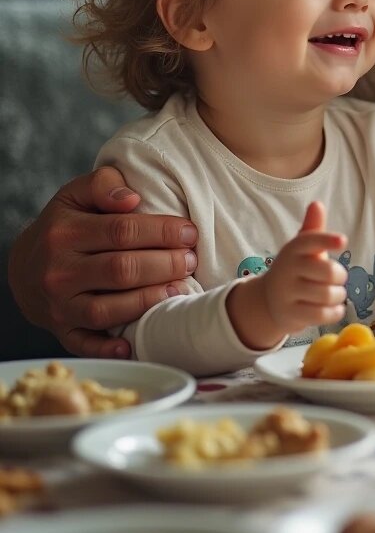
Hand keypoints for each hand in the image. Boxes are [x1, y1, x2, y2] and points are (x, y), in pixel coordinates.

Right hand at [8, 167, 197, 357]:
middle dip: (164, 265)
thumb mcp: (76, 194)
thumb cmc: (65, 224)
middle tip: (191, 260)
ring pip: (107, 309)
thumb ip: (104, 185)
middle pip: (121, 270)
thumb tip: (132, 199)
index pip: (122, 231)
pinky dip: (108, 348)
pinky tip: (133, 344)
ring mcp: (58, 305)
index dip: (162, 232)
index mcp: (64, 233)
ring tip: (179, 289)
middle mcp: (58, 271)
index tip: (189, 233)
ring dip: (148, 301)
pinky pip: (84, 344)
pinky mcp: (61, 330)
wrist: (25, 266)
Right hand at [231, 202, 346, 348]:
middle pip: (328, 272)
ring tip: (336, 294)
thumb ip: (313, 228)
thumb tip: (317, 204)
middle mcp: (288, 269)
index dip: (327, 240)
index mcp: (294, 249)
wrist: (269, 299)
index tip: (343, 241)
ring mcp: (286, 293)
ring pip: (327, 295)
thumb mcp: (303, 247)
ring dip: (339, 296)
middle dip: (340, 276)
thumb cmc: (297, 267)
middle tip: (338, 278)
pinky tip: (335, 309)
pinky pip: (321, 315)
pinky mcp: (289, 315)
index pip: (310, 241)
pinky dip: (335, 313)